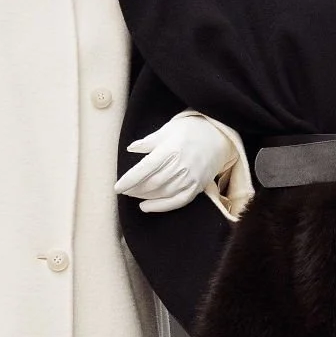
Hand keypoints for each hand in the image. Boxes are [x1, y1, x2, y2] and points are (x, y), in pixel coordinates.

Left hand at [114, 113, 234, 213]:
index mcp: (171, 149)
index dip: (130, 179)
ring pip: (163, 193)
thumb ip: (149, 141)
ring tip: (134, 195)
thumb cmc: (190, 130)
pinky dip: (161, 207)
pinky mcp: (197, 187)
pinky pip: (177, 201)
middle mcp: (181, 165)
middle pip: (153, 183)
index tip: (117, 187)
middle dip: (135, 189)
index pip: (146, 168)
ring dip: (145, 197)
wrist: (219, 136)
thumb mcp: (168, 129)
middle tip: (124, 190)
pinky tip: (147, 207)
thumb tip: (131, 149)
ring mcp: (190, 178)